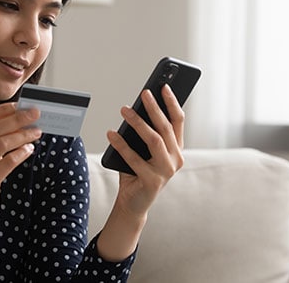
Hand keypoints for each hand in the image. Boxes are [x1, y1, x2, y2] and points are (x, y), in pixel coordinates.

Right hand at [0, 102, 41, 220]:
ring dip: (22, 136)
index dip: (2, 110)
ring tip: (36, 132)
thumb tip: (18, 117)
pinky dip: (21, 153)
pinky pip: (7, 163)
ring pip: (1, 144)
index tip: (20, 105)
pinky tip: (30, 149)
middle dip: (17, 119)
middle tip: (35, 114)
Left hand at [106, 84, 184, 218]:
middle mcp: (176, 159)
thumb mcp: (143, 150)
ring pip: (154, 140)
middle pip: (166, 128)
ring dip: (138, 122)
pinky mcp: (153, 182)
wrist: (132, 203)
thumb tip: (135, 108)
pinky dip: (121, 144)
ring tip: (124, 109)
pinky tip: (111, 133)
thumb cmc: (137, 172)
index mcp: (176, 148)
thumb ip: (144, 133)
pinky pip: (134, 159)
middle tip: (144, 93)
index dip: (172, 103)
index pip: (178, 121)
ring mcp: (166, 172)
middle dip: (155, 108)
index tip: (163, 86)